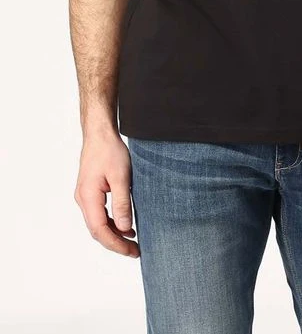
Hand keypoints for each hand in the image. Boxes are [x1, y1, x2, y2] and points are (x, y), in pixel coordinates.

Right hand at [74, 130, 139, 257]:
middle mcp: (83, 199)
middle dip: (116, 243)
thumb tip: (125, 228)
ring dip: (114, 234)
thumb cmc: (109, 150)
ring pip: (98, 224)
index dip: (116, 244)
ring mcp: (85, 196)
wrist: (100, 133)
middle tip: (135, 251)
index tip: (132, 251)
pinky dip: (112, 223)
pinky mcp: (91, 192)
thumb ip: (122, 204)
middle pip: (97, 231)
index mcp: (88, 197)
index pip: (100, 230)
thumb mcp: (121, 177)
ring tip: (133, 242)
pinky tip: (126, 226)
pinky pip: (99, 214)